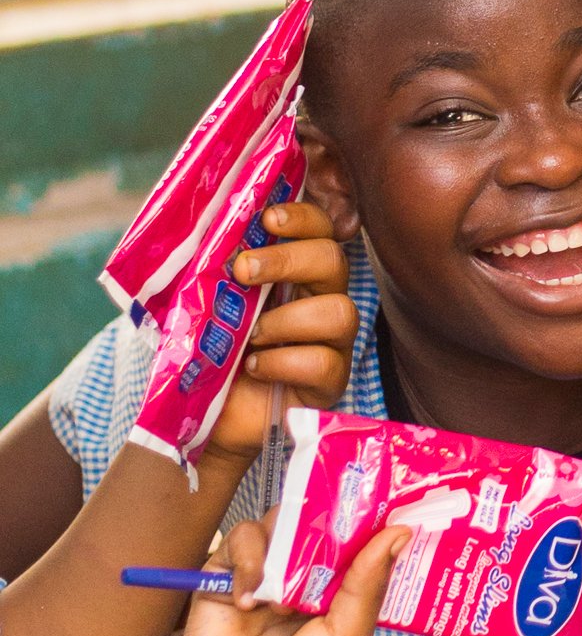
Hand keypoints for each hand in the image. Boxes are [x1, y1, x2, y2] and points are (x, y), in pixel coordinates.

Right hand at [156, 519, 405, 635]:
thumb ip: (368, 586)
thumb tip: (400, 533)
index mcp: (339, 589)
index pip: (357, 537)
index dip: (369, 517)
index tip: (385, 493)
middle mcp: (302, 575)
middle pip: (317, 519)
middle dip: (326, 518)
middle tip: (332, 526)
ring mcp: (263, 573)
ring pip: (278, 521)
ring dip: (284, 549)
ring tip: (282, 601)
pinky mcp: (222, 578)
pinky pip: (237, 541)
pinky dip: (248, 562)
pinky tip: (248, 602)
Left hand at [200, 200, 357, 471]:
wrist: (201, 417)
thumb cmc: (205, 353)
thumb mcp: (198, 305)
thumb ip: (204, 272)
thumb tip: (186, 235)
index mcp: (295, 273)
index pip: (319, 231)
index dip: (303, 218)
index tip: (268, 218)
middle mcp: (320, 299)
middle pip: (334, 260)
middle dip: (289, 259)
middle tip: (243, 271)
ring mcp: (331, 343)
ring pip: (341, 312)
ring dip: (288, 319)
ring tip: (250, 335)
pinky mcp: (328, 383)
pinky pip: (325, 363)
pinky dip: (284, 362)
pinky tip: (254, 367)